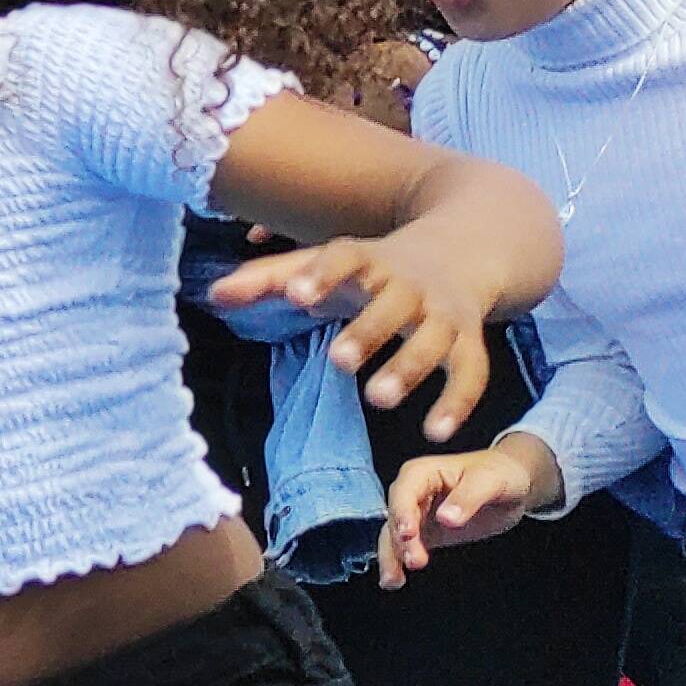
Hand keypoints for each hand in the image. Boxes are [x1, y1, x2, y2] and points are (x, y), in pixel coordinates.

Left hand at [204, 233, 513, 435]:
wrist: (462, 252)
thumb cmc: (371, 269)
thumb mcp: (324, 267)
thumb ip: (269, 280)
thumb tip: (213, 296)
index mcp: (369, 261)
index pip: (345, 258)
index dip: (322, 275)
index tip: (295, 295)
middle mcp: (410, 286)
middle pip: (393, 305)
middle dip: (368, 331)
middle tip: (337, 360)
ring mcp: (443, 314)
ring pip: (434, 341)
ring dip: (409, 368)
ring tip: (378, 397)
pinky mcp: (469, 342)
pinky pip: (472, 373)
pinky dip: (457, 403)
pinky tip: (435, 433)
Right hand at [379, 442, 556, 585]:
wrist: (513, 484)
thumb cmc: (500, 474)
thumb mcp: (490, 481)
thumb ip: (468, 498)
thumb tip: (446, 519)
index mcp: (423, 473)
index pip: (404, 492)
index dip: (402, 512)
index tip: (408, 534)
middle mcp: (413, 492)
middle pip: (397, 517)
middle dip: (400, 541)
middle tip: (415, 561)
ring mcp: (416, 514)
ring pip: (394, 536)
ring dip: (393, 557)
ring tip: (394, 580)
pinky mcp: (424, 533)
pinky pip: (404, 548)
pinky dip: (398, 564)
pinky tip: (396, 580)